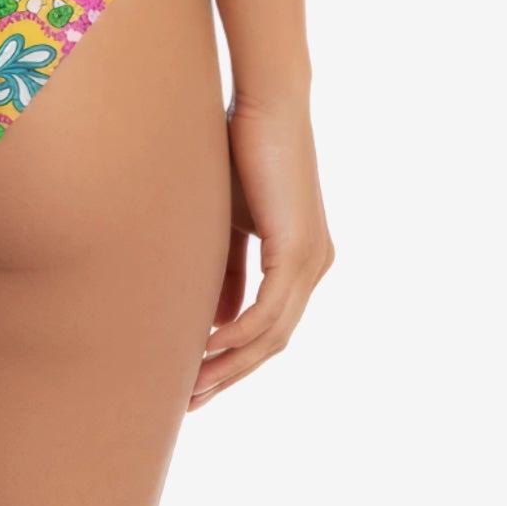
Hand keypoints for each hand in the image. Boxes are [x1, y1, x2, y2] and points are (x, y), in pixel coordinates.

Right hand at [190, 95, 332, 409]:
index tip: (197, 379)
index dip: (234, 359)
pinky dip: (238, 335)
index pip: (269, 326)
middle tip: (191, 402)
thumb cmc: (243, 150)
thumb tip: (215, 323)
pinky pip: (269, 312)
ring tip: (192, 385)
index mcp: (302, 260)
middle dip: (230, 376)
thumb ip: (227, 270)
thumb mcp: (229, 221)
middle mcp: (315, 267)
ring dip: (230, 364)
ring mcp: (312, 262)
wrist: (268, 104)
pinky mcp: (298, 252)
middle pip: (273, 342)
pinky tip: (209, 348)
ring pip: (272, 335)